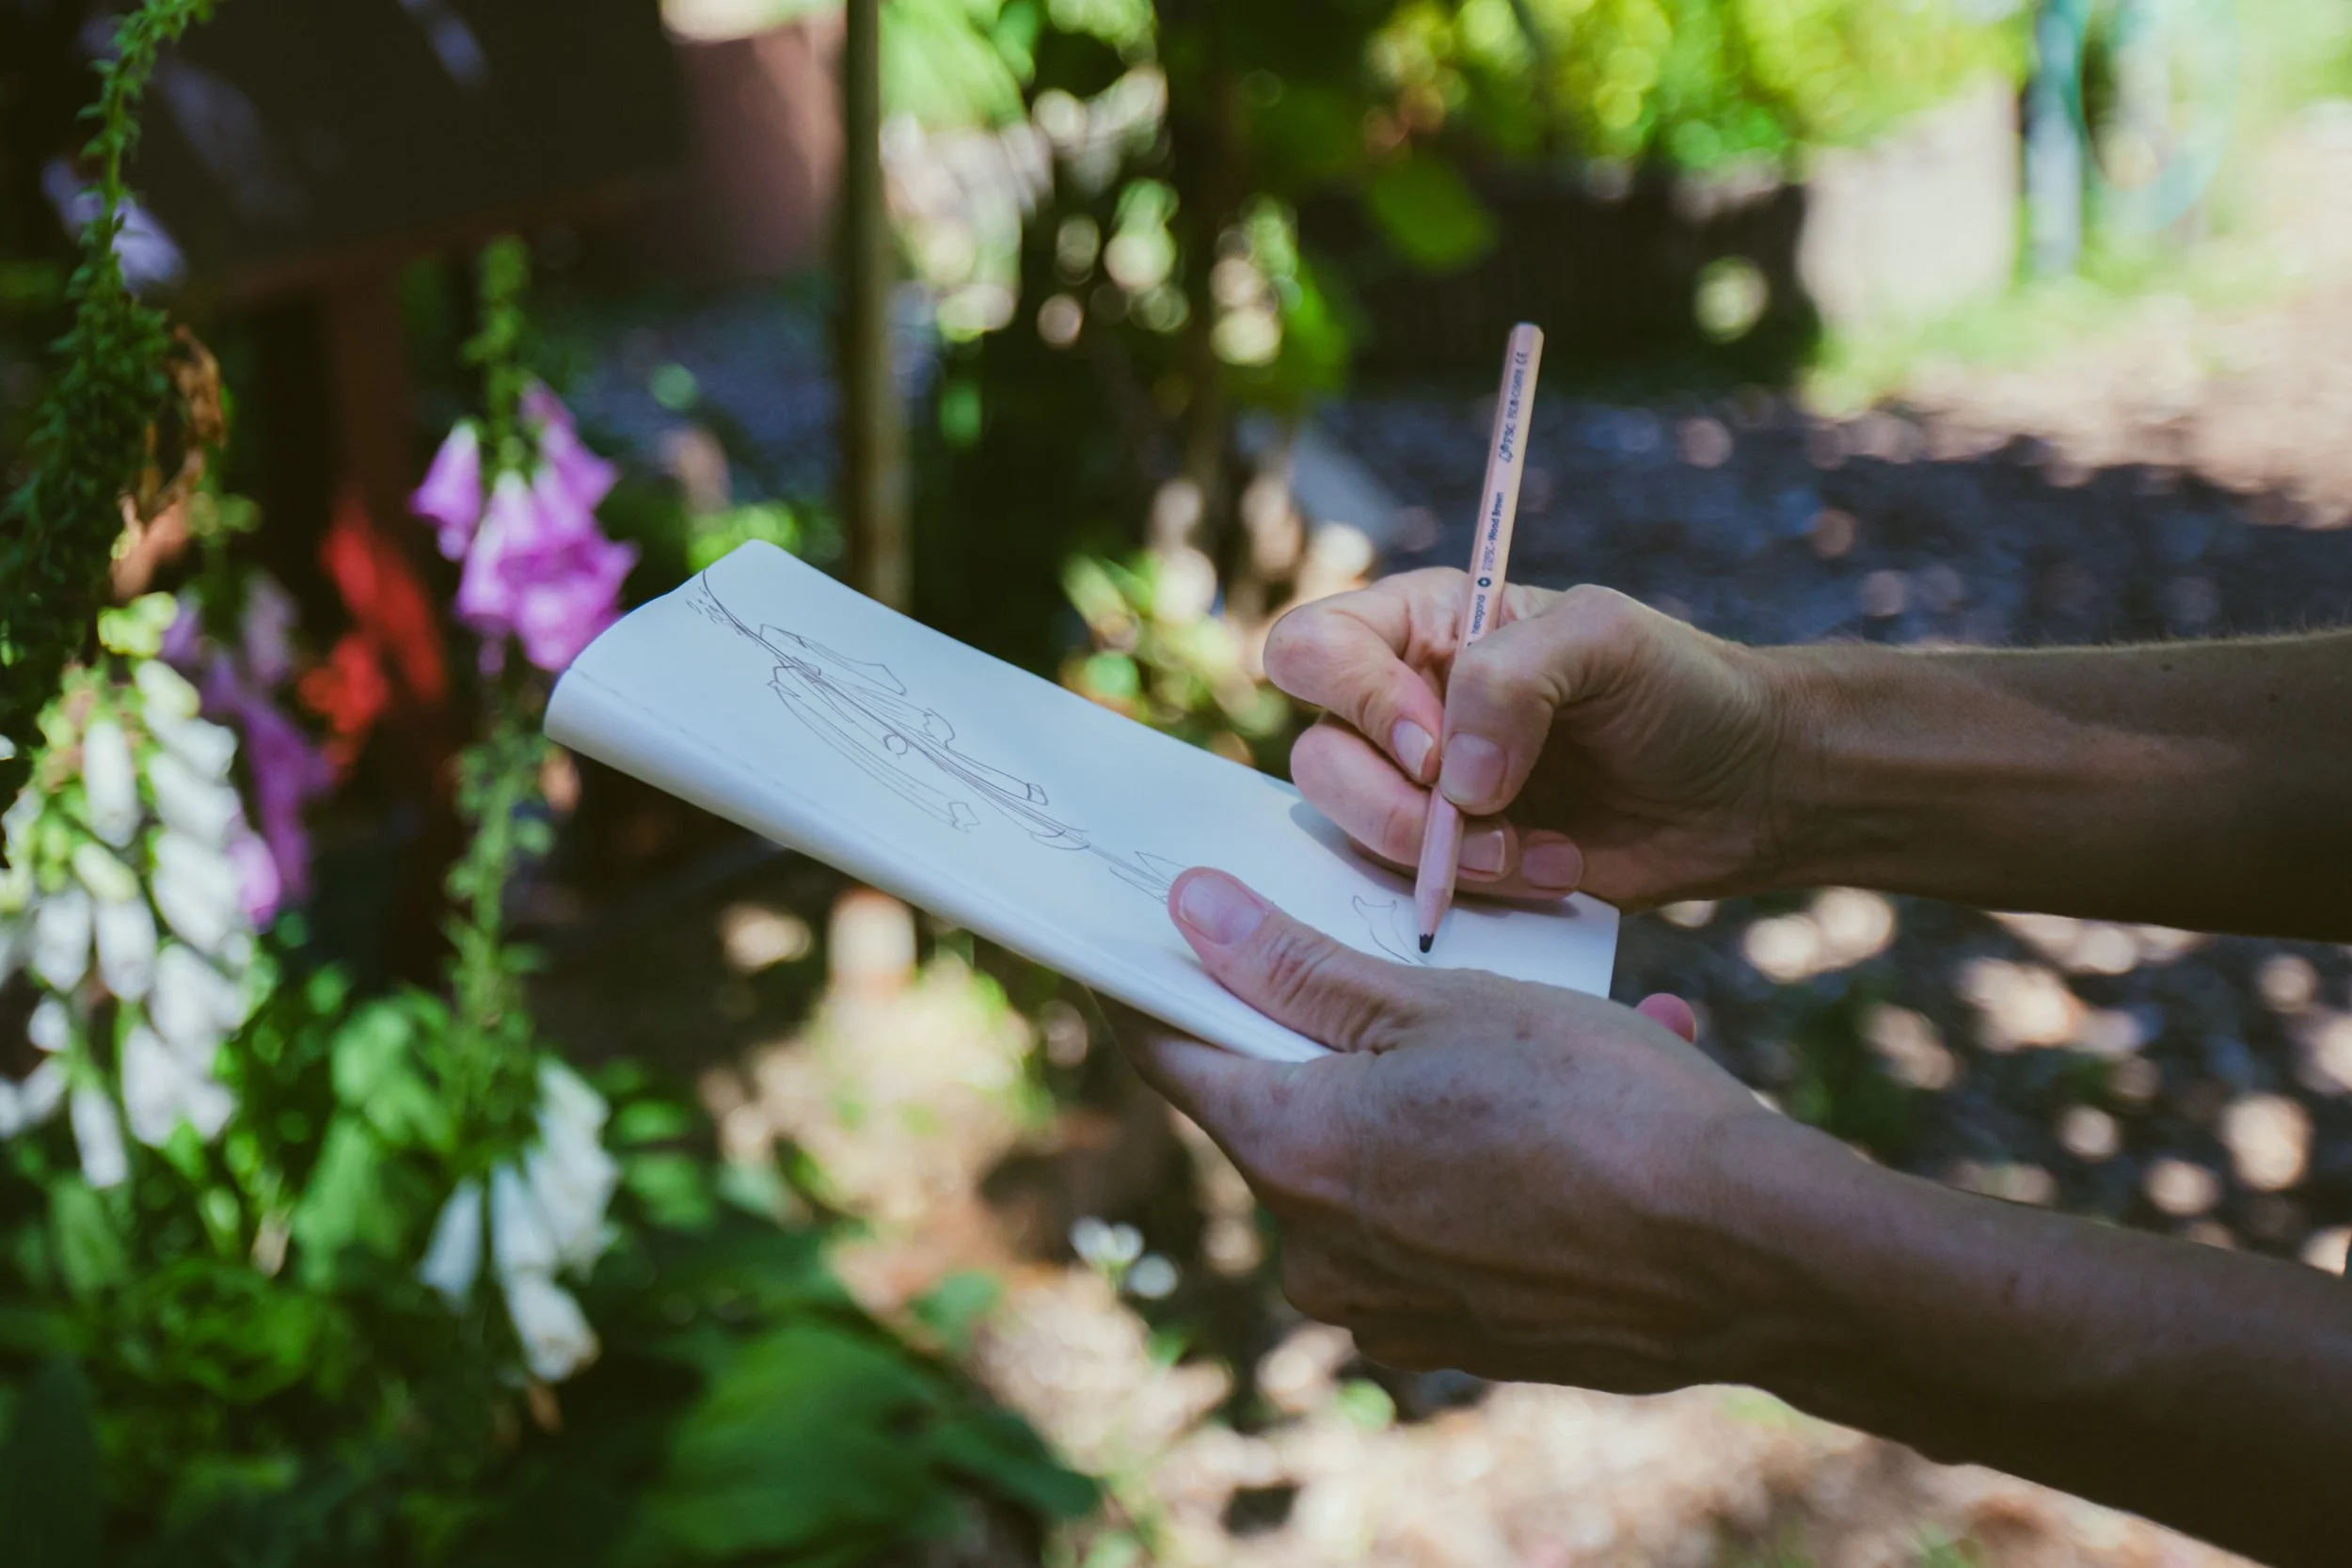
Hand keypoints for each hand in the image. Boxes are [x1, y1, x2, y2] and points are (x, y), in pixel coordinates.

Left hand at [1113, 868, 1820, 1389]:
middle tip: (1400, 961)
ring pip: (1376, 1161)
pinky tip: (1574, 1114)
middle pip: (1279, 1109)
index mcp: (1292, 1154)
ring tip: (1545, 1028)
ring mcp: (1388, 1307)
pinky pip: (1443, 1224)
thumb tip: (1189, 910)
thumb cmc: (1598, 1107)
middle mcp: (1317, 1251)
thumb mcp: (1441, 1005)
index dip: (1156, 986)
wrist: (1750, 1256)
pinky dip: (1485, 1163)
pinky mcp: (1460, 1337)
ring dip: (1434, 1092)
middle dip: (1333, 1030)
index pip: (1171, 1056)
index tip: (1155, 934)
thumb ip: (1300, 967)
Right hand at [1264, 569, 1798, 907]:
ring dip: (1437, 854)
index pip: (1312, 649)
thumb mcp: (1605, 641)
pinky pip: (1407, 890)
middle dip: (1391, 802)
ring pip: (1350, 832)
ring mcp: (1421, 793)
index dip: (1355, 701)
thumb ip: (1511, 680)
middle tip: (1482, 808)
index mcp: (1420, 627)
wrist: (1747, 788)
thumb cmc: (1681, 689)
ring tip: (1531, 846)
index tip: (1436, 746)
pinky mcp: (1452, 863)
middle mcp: (1402, 708)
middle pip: (1316, 757)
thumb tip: (1450, 779)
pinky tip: (1554, 867)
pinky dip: (1478, 891)